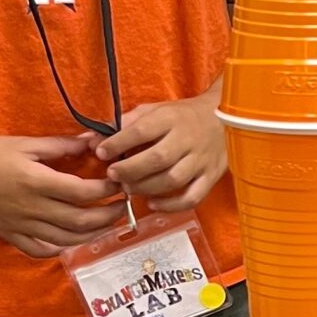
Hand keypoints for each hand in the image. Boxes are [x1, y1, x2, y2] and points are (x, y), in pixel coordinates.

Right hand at [0, 132, 126, 258]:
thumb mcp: (24, 143)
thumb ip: (60, 146)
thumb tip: (92, 142)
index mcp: (35, 182)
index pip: (82, 192)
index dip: (106, 190)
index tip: (119, 183)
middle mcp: (30, 208)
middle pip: (80, 221)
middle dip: (108, 215)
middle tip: (123, 207)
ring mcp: (20, 225)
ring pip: (65, 239)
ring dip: (92, 234)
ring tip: (107, 224)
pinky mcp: (9, 235)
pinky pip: (40, 249)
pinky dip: (61, 248)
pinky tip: (73, 240)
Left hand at [94, 93, 227, 212]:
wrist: (225, 118)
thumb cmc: (182, 117)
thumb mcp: (154, 111)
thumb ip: (124, 124)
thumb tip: (91, 139)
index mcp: (170, 118)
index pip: (141, 130)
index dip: (118, 143)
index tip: (101, 152)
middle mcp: (187, 139)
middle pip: (157, 159)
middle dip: (130, 170)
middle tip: (112, 175)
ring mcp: (201, 160)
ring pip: (172, 180)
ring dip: (145, 187)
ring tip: (128, 188)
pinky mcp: (211, 177)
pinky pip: (192, 197)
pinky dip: (171, 205)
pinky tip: (152, 203)